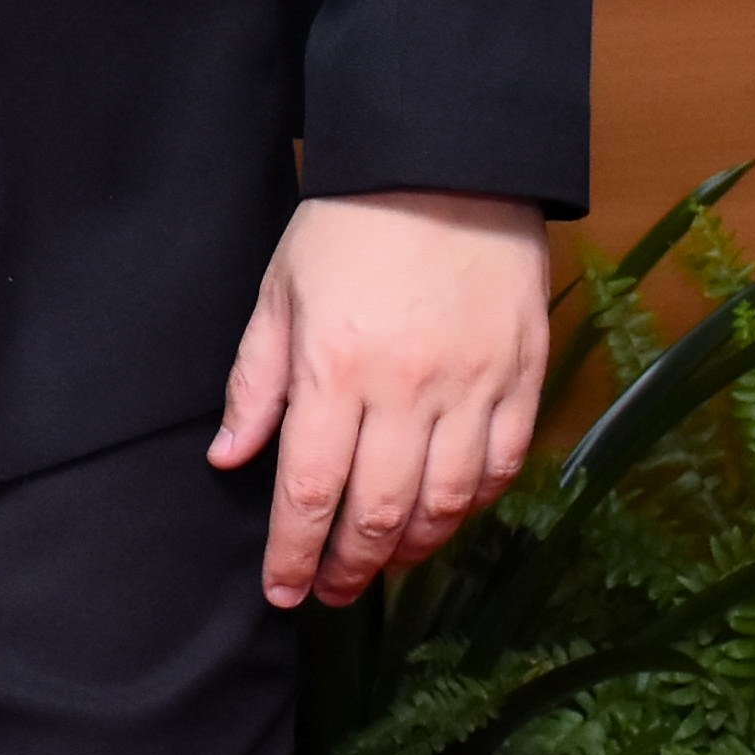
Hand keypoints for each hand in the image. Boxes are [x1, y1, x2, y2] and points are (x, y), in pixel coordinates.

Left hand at [212, 190, 552, 609]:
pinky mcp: (522, 376)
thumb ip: (256, 382)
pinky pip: (503, 467)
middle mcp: (407, 389)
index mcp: (334, 368)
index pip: (310, 491)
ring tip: (384, 560)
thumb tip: (231, 458)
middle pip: (380, 513)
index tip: (283, 592)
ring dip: (412, 548)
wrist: (446, 162)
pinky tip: (447, 514)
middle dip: (349, 567)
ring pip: (447, 504)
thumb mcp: (281, 291)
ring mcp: (473, 386)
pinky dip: (474, 504)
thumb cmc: (352, 222)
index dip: (294, 554)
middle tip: (331, 591)